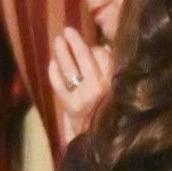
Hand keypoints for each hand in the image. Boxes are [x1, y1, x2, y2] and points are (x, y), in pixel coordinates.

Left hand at [47, 27, 111, 142]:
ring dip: (62, 52)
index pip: (104, 56)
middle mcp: (100, 87)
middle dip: (75, 42)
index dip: (96, 48)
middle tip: (67, 30)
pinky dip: (54, 73)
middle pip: (85, 57)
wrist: (102, 140)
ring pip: (69, 68)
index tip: (93, 47)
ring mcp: (83, 96)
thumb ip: (113, 71)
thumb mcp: (119, 90)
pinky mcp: (69, 105)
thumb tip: (103, 48)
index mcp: (115, 82)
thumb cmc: (113, 112)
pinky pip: (58, 84)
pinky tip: (52, 64)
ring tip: (58, 40)